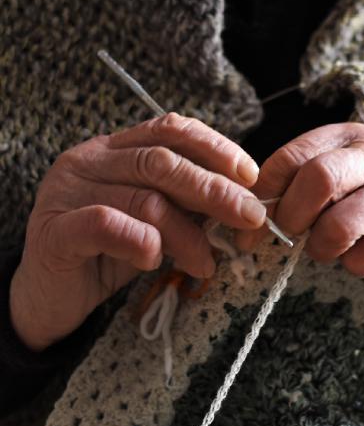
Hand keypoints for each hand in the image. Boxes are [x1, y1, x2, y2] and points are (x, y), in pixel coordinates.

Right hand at [10, 113, 264, 350]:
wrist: (52, 295)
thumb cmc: (108, 254)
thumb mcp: (154, 221)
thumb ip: (186, 205)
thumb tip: (241, 202)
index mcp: (115, 149)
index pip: (169, 130)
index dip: (214, 148)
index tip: (249, 175)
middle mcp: (90, 160)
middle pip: (162, 162)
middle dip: (214, 189)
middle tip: (250, 216)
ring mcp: (68, 191)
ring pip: (144, 199)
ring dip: (186, 234)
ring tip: (205, 263)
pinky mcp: (55, 230)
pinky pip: (106, 224)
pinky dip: (140, 241)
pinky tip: (153, 260)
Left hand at [237, 122, 363, 279]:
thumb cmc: (358, 197)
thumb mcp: (327, 180)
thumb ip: (290, 190)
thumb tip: (246, 224)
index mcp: (343, 137)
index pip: (290, 158)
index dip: (263, 196)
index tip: (250, 226)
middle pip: (318, 179)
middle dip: (293, 217)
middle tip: (291, 233)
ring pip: (338, 226)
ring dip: (322, 247)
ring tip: (328, 244)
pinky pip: (363, 258)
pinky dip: (351, 264)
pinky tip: (363, 250)